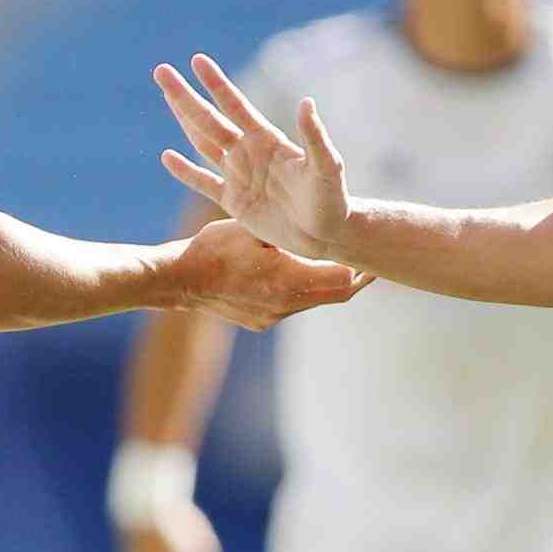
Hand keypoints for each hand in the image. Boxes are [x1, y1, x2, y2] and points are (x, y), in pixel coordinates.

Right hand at [158, 54, 348, 259]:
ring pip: (203, 142)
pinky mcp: (234, 201)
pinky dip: (185, 171)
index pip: (235, 105)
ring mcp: (239, 175)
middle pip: (209, 118)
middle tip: (162, 71)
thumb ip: (314, 136)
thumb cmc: (332, 197)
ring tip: (166, 96)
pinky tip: (167, 156)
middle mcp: (248, 152)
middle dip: (185, 96)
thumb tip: (307, 102)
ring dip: (183, 120)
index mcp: (266, 140)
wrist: (327, 233)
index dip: (215, 83)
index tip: (196, 60)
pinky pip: (203, 183)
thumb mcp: (327, 166)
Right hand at [169, 217, 369, 329]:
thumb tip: (319, 230)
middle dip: (353, 280)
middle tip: (368, 264)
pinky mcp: (260, 321)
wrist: (178, 280)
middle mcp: (285, 305)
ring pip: (315, 301)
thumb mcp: (256, 230)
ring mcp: (272, 317)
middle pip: (336, 296)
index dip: (361, 269)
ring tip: (337, 264)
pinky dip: (303, 290)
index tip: (373, 256)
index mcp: (288, 280)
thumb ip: (289, 235)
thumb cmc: (214, 247)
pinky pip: (293, 306)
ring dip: (327, 284)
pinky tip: (300, 274)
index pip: (342, 280)